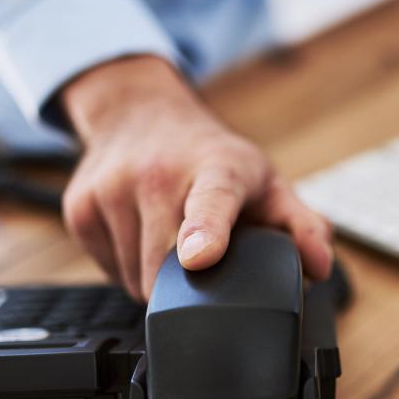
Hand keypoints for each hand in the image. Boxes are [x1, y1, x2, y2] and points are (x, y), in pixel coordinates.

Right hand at [60, 55, 333, 300]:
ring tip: (170, 241)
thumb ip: (302, 227)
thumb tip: (320, 266)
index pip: (210, 203)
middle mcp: (158, 174)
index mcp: (216, 169)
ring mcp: (112, 189)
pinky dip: (126, 266)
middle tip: (203, 261)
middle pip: (164, 267)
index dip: (205, 233)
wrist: (139, 112)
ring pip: (133, 278)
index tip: (199, 258)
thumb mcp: (266, 184)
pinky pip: (106, 269)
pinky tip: (141, 235)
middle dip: (186, 286)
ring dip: (153, 279)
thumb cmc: (211, 158)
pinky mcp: (78, 208)